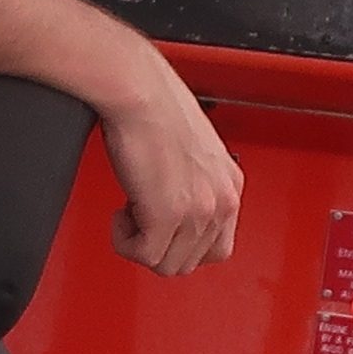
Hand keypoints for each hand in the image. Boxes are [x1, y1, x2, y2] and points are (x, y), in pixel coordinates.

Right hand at [82, 62, 242, 277]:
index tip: (161, 224)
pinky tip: (122, 213)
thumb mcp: (194, 151)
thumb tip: (176, 204)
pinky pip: (144, 256)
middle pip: (192, 261)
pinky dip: (125, 241)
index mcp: (230, 184)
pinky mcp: (167, 215)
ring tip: (130, 210)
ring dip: (141, 243)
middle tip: (141, 216)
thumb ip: (196, 184)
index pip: (217, 246)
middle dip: (160, 244)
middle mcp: (221, 200)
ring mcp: (198, 211)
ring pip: (168, 264)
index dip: (182, 242)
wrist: (137, 89)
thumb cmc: (156, 106)